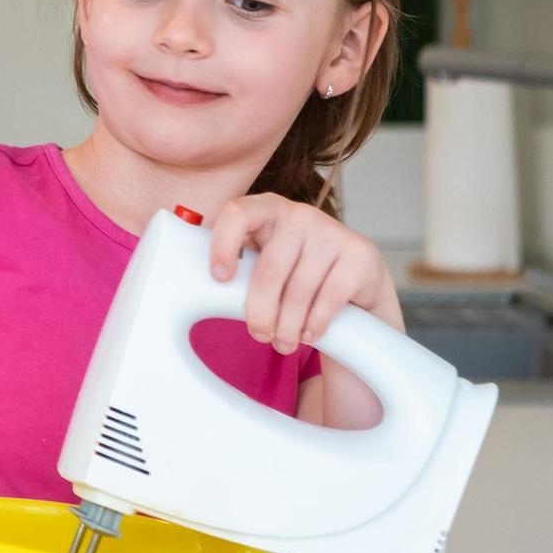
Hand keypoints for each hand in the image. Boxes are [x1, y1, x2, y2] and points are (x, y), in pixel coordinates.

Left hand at [204, 194, 403, 354]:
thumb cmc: (297, 267)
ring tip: (282, 343)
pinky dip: (314, 323)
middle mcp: (299, 214)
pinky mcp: (359, 254)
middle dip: (260, 311)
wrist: (356, 273)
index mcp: (266, 208)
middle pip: (269, 269)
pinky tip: (308, 334)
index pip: (237, 213)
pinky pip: (329, 298)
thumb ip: (240, 264)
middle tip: (259, 334)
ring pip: (298, 290)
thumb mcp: (266, 257)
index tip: (220, 277)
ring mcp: (332, 231)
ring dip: (287, 326)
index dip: (224, 244)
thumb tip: (193, 290)